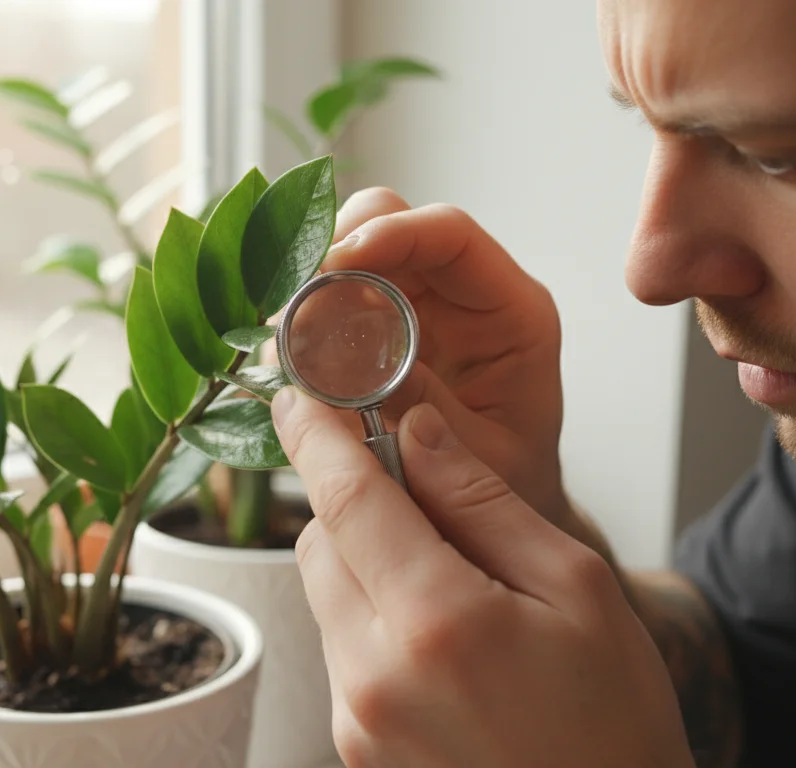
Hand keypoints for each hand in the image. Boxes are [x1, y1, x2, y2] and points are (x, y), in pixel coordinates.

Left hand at [273, 386, 691, 767]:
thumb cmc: (615, 722)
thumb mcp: (577, 590)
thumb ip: (483, 501)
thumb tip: (417, 431)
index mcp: (437, 623)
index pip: (345, 498)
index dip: (314, 435)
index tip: (298, 396)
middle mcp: (374, 676)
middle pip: (320, 544)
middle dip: (351, 500)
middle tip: (414, 488)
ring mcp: (356, 720)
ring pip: (326, 596)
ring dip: (364, 560)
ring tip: (450, 579)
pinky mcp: (353, 746)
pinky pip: (339, 649)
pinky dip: (372, 617)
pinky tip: (441, 636)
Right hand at [314, 189, 568, 525]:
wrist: (499, 519)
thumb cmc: (511, 483)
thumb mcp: (485, 463)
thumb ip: (430, 416)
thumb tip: (357, 374)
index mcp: (510, 313)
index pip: (451, 235)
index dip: (392, 233)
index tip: (335, 263)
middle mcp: (461, 295)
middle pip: (390, 222)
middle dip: (335, 250)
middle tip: (295, 305)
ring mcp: (414, 307)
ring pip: (349, 253)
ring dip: (309, 285)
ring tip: (283, 340)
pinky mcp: (377, 330)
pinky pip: (329, 299)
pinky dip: (300, 318)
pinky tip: (284, 356)